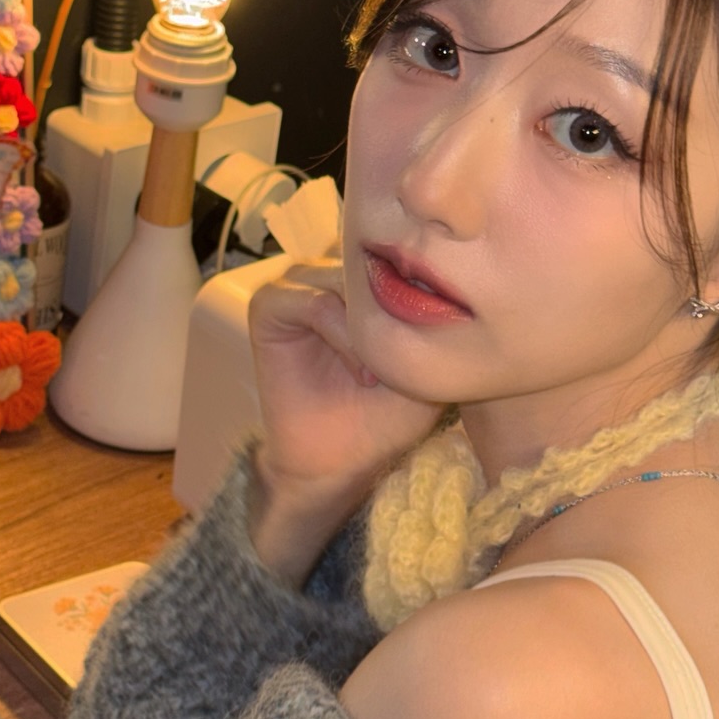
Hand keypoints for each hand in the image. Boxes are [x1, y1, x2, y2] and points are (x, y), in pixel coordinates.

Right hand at [247, 259, 443, 569]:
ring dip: (370, 329)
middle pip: (374, 265)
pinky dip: (343, 335)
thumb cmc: (386, 416)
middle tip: (409, 362)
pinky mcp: (270, 304)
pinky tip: (363, 373)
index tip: (441, 342)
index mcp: (370, 278)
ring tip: (384, 376)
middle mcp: (333, 272)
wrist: (340, 461)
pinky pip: (314, 303)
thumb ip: (435, 320)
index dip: (425, 292)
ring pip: (347, 281)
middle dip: (396, 311)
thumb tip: (449, 279)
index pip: (402, 256)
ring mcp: (300, 284)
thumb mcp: (427, 365)